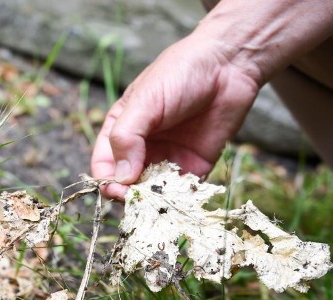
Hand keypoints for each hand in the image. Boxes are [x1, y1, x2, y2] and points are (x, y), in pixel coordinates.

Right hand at [91, 32, 260, 199]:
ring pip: (153, 192)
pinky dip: (179, 201)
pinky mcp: (195, 167)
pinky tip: (181, 200)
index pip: (104, 164)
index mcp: (122, 129)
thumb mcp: (145, 101)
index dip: (107, 180)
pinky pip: (182, 193)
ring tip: (161, 203)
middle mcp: (142, 148)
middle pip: (127, 183)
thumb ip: (127, 137)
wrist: (229, 65)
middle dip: (130, 195)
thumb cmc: (180, 73)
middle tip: (140, 200)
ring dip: (154, 202)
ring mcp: (168, 158)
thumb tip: (120, 178)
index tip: (116, 190)